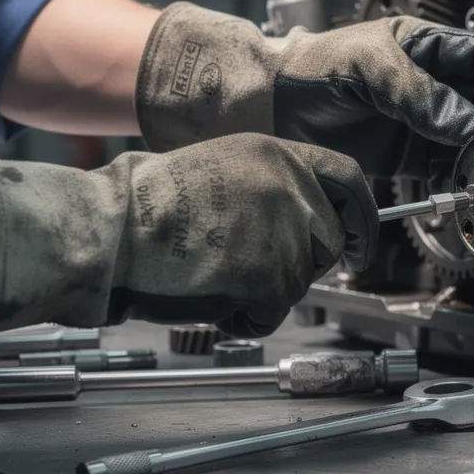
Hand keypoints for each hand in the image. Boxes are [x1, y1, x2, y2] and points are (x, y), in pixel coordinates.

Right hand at [0, 134, 375, 339]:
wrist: (112, 230)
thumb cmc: (146, 204)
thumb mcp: (221, 167)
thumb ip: (269, 187)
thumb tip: (300, 222)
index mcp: (278, 154)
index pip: (349, 180)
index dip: (361, 217)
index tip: (358, 244)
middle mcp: (290, 189)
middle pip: (326, 242)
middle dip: (300, 265)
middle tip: (254, 273)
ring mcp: (284, 233)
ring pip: (298, 284)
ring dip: (263, 293)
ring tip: (212, 276)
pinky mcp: (269, 277)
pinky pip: (272, 314)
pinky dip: (243, 319)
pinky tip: (208, 297)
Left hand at [134, 5, 473, 176]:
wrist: (270, 105)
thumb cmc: (311, 67)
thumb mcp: (368, 65)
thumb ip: (418, 92)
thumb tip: (465, 120)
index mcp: (426, 46)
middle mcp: (430, 83)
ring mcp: (420, 120)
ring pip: (470, 136)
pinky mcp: (407, 154)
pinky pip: (444, 165)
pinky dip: (456, 176)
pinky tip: (457, 183)